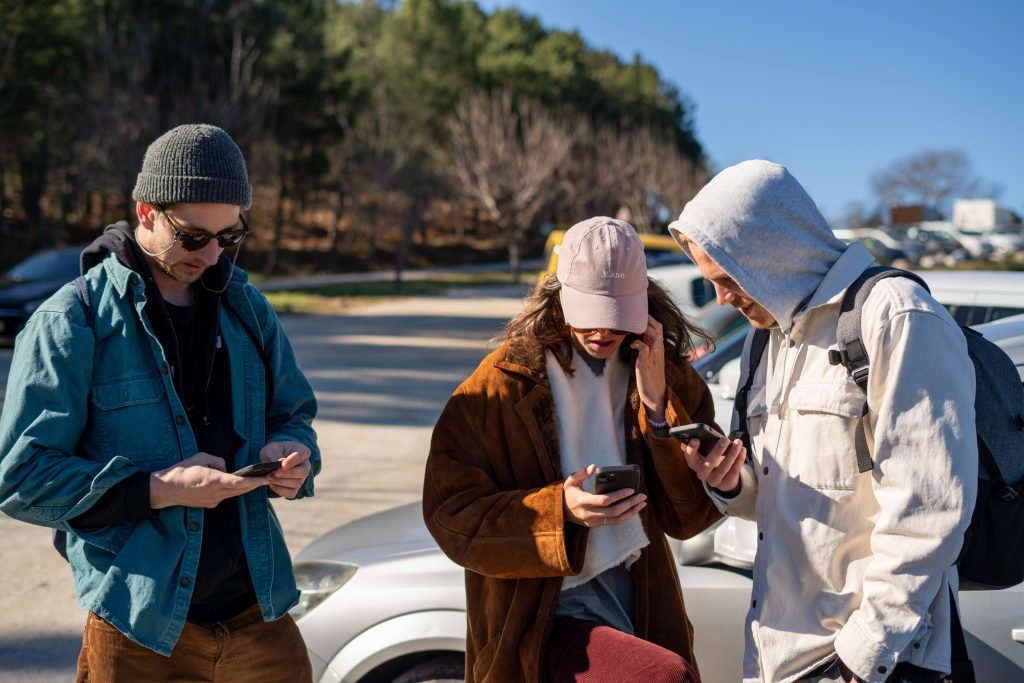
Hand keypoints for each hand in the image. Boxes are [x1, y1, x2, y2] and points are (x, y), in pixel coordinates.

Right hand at [150, 452, 268, 508]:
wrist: (165, 490)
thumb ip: (218, 461)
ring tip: (259, 480)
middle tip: (269, 477)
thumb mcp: (201, 458)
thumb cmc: (182, 471)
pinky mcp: (210, 504)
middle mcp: (215, 493)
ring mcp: (213, 501)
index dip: (254, 482)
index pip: (239, 483)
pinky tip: (239, 485)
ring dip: (246, 488)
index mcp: (213, 480)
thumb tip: (226, 468)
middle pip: (241, 490)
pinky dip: (233, 490)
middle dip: (255, 484)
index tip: (266, 479)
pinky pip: (226, 496)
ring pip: (235, 494)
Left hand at [260, 440, 311, 498]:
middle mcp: (305, 465)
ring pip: (296, 483)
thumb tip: (281, 462)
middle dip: (287, 474)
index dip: (292, 461)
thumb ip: (276, 454)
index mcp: (302, 451)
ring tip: (269, 477)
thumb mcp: (272, 448)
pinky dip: (280, 490)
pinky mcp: (296, 488)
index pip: (301, 455)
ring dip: (281, 482)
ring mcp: (302, 478)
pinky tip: (272, 484)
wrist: (271, 460)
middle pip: (303, 472)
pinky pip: (291, 493)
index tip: (282, 465)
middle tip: (273, 473)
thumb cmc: (274, 451)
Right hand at [562, 464, 646, 527]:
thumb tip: (593, 466)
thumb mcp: (570, 481)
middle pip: (614, 511)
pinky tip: (633, 509)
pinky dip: (625, 516)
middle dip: (630, 504)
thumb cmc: (568, 493)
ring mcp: (593, 522)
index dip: (619, 495)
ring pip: (616, 520)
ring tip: (642, 503)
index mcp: (582, 501)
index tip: (631, 489)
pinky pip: (614, 522)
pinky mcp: (596, 525)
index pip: (604, 500)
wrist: (561, 511)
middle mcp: (588, 514)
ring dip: (631, 512)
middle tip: (642, 495)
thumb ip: (581, 473)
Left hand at [631, 315, 666, 420]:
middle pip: (658, 328)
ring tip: (634, 325)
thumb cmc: (650, 378)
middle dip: (648, 318)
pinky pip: (644, 350)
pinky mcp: (645, 366)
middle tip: (636, 314)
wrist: (655, 397)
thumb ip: (647, 349)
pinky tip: (632, 344)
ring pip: (654, 336)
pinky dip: (638, 344)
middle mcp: (658, 351)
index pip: (659, 328)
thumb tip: (639, 338)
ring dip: (644, 328)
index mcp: (659, 350)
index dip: (651, 319)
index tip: (640, 312)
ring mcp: (653, 358)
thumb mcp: (650, 360)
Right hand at [679, 434, 745, 495]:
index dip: (691, 449)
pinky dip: (739, 460)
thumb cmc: (711, 458)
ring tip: (738, 442)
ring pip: (724, 468)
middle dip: (717, 451)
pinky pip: (734, 471)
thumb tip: (701, 435)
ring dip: (732, 454)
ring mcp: (713, 480)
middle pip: (708, 464)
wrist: (721, 478)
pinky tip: (743, 450)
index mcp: (694, 463)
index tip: (696, 439)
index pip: (689, 457)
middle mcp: (701, 473)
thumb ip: (702, 444)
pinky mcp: (725, 484)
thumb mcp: (705, 452)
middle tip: (725, 439)